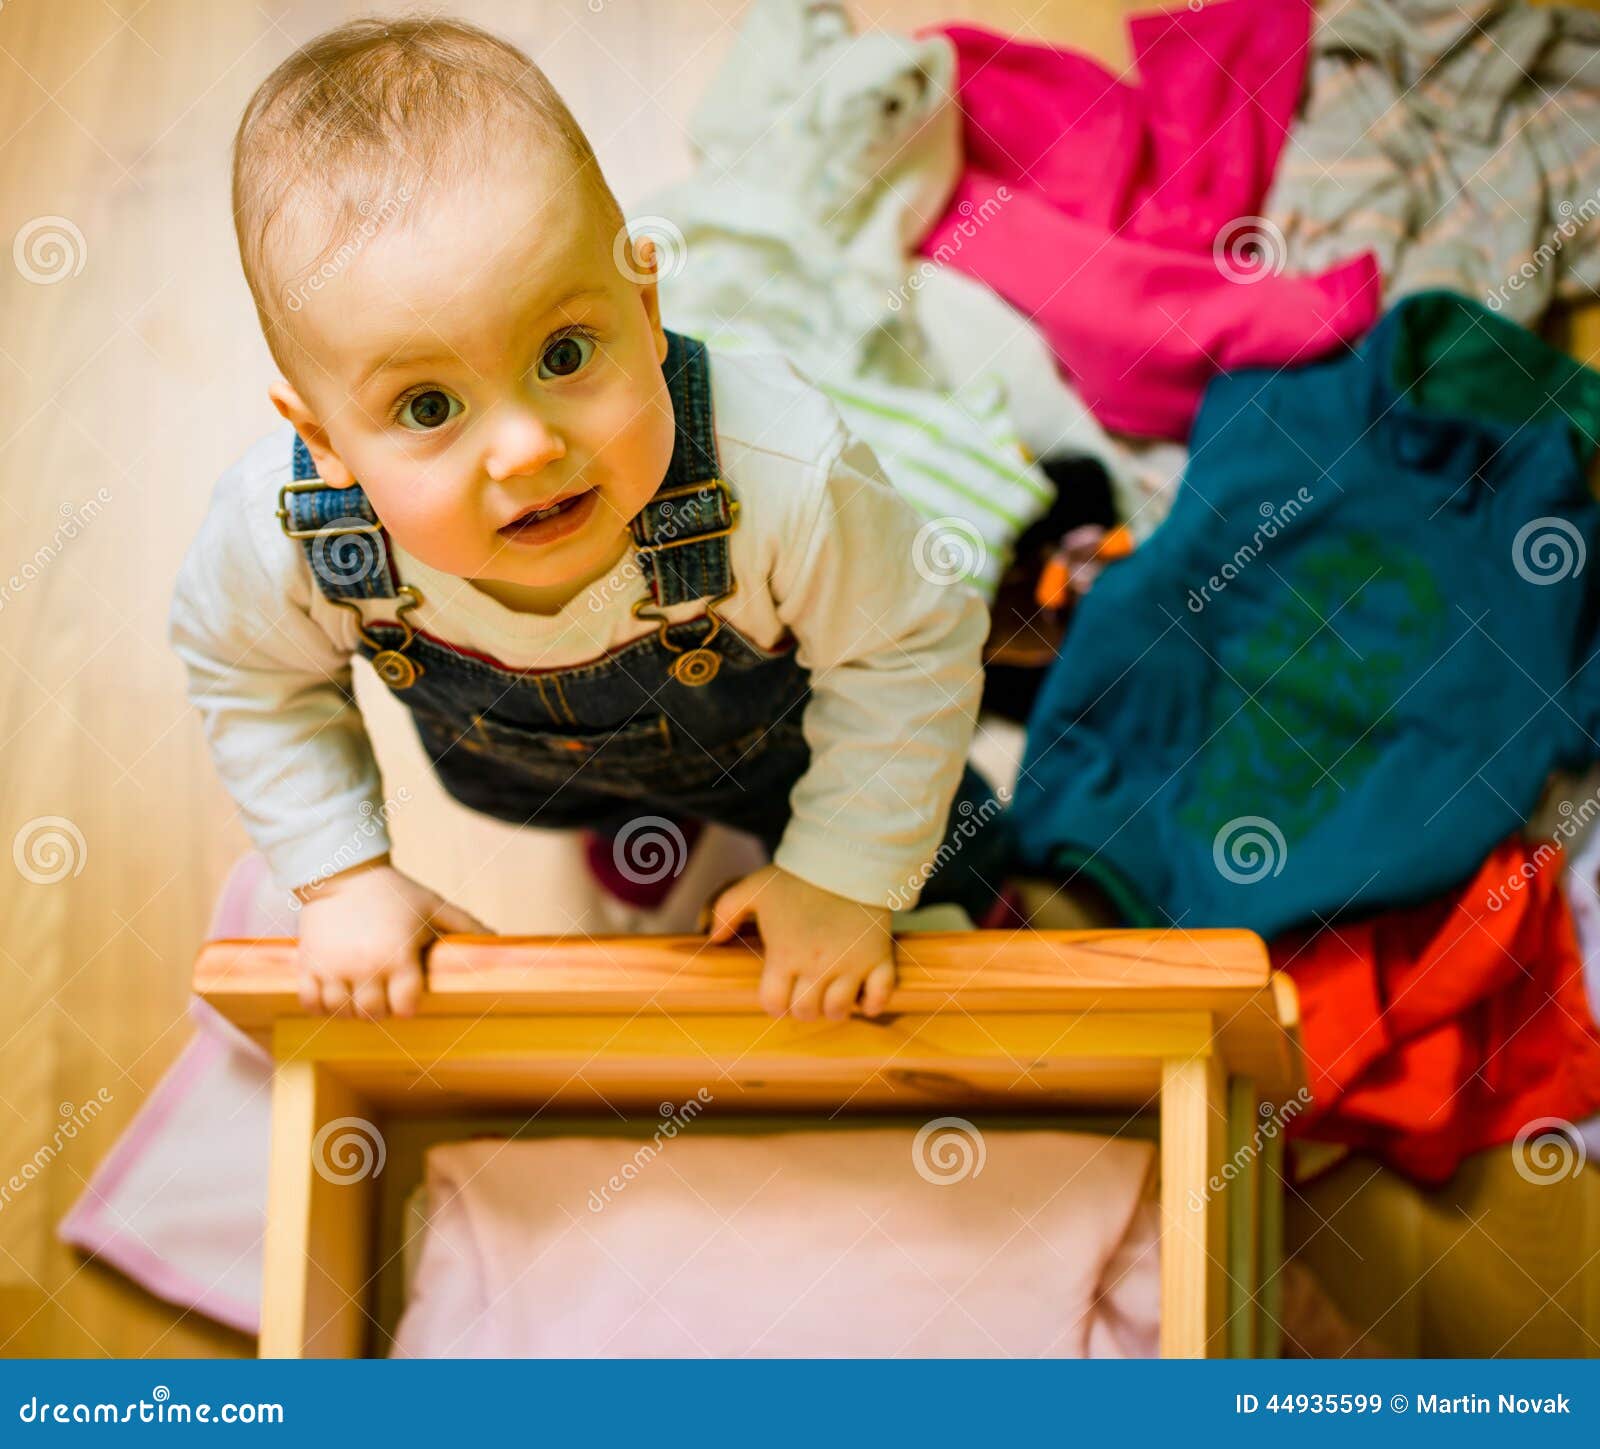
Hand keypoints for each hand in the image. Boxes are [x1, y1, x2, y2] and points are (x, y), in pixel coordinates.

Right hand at [293, 855, 485, 1018]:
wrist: (343, 873)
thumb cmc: (393, 892)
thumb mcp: (432, 905)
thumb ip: (464, 925)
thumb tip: (496, 939)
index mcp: (398, 955)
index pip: (406, 1006)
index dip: (409, 1005)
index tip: (408, 996)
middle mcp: (365, 966)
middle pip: (373, 1014)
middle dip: (381, 1009)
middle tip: (383, 993)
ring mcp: (333, 968)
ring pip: (341, 1012)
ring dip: (352, 1008)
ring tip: (359, 992)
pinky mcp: (308, 965)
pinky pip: (310, 1003)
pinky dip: (320, 1004)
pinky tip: (333, 991)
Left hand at [708, 864, 893, 1020]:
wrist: (846, 857)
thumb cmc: (798, 875)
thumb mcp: (753, 887)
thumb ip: (724, 911)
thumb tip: (713, 938)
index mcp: (785, 954)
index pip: (774, 1004)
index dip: (774, 1002)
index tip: (779, 992)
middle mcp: (816, 966)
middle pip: (806, 1011)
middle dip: (802, 1007)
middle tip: (805, 993)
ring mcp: (850, 964)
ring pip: (839, 1010)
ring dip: (833, 1008)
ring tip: (831, 994)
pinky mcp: (878, 957)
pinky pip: (880, 996)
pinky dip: (872, 1004)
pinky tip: (863, 998)